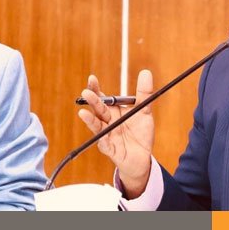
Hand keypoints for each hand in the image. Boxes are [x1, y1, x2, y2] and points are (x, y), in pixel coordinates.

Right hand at [78, 70, 154, 198]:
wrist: (143, 157)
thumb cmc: (140, 134)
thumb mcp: (145, 111)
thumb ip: (144, 93)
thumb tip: (145, 72)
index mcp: (114, 112)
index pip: (103, 98)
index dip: (96, 89)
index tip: (91, 78)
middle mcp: (108, 122)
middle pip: (99, 110)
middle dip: (93, 102)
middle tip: (86, 93)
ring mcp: (107, 136)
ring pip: (97, 127)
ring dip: (90, 120)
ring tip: (82, 113)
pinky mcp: (110, 150)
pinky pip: (105, 145)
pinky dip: (102, 141)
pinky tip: (100, 137)